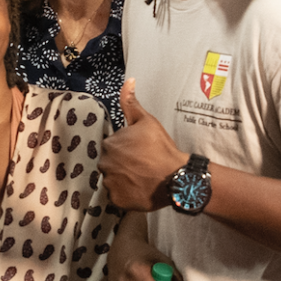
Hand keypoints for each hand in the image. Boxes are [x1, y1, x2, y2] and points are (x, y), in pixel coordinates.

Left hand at [102, 81, 185, 211]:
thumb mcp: (147, 121)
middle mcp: (104, 164)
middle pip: (111, 163)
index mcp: (109, 144)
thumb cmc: (161, 148)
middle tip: (142, 165)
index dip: (127, 149)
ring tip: (141, 178)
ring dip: (123, 178)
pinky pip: (117, 196)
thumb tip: (128, 80)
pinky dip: (126, 193)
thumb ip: (131, 102)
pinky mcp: (116, 200)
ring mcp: (110, 184)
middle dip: (123, 164)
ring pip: (113, 179)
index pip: (113, 146)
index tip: (140, 152)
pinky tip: (139, 189)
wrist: (176, 177)